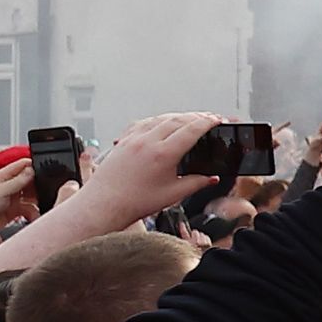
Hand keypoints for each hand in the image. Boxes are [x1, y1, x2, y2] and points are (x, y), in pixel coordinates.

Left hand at [65, 111, 229, 226]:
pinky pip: (142, 123)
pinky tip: (159, 123)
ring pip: (160, 118)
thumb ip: (196, 183)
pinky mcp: (123, 142)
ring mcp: (133, 139)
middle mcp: (147, 142)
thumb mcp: (172, 194)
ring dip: (177, 116)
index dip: (208, 122)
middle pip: (178, 119)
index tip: (218, 119)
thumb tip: (211, 178)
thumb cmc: (134, 202)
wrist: (103, 205)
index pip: (192, 129)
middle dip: (196, 116)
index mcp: (163, 154)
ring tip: (188, 118)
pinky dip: (156, 120)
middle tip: (208, 117)